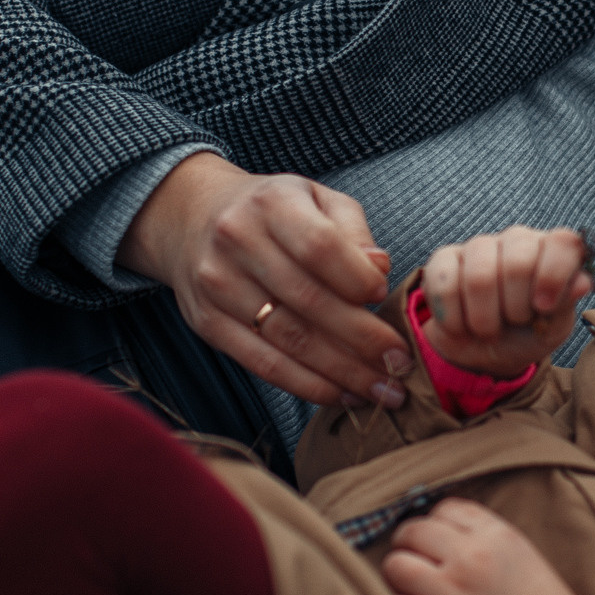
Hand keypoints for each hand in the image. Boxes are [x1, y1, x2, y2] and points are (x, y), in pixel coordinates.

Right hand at [120, 152, 407, 407]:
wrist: (193, 217)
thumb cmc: (272, 211)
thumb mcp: (316, 199)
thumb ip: (352, 231)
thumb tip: (379, 269)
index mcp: (272, 204)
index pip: (319, 246)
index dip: (357, 278)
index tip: (384, 297)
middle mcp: (238, 242)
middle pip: (308, 301)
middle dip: (363, 340)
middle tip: (401, 365)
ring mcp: (218, 286)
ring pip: (288, 340)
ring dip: (342, 373)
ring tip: (381, 389)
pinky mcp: (208, 324)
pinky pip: (263, 364)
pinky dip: (307, 385)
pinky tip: (342, 395)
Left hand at [382, 499, 594, 594]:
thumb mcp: (523, 558)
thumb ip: (484, 539)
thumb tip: (436, 535)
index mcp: (498, 535)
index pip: (444, 508)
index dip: (436, 527)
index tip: (439, 547)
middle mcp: (473, 557)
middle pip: (412, 531)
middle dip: (410, 549)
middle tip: (419, 571)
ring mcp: (454, 592)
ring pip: (395, 565)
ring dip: (399, 581)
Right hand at [419, 226, 592, 377]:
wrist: (484, 353)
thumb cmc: (527, 335)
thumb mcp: (552, 328)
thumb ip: (566, 304)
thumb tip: (582, 282)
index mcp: (553, 251)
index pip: (563, 242)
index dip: (554, 275)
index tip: (542, 308)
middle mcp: (519, 240)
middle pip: (518, 262)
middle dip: (515, 307)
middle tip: (514, 322)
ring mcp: (480, 246)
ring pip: (479, 277)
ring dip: (484, 319)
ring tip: (488, 329)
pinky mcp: (444, 259)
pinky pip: (445, 285)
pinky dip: (454, 318)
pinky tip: (461, 325)